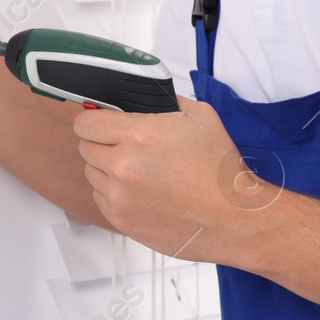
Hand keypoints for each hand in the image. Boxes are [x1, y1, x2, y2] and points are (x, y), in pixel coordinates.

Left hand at [73, 96, 267, 265]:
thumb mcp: (199, 116)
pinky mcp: (123, 221)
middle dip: (101, 141)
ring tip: (139, 170)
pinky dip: (114, 193)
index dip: (94, 118)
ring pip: (91, 173)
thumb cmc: (220, 171)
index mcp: (138, 136)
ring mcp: (120, 197)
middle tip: (126, 145)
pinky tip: (141, 191)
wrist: (235, 219)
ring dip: (107, 168)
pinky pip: (101, 199)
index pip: (86, 122)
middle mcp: (123, 167)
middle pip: (85, 147)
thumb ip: (163, 102)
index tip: (101, 121)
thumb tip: (139, 99)